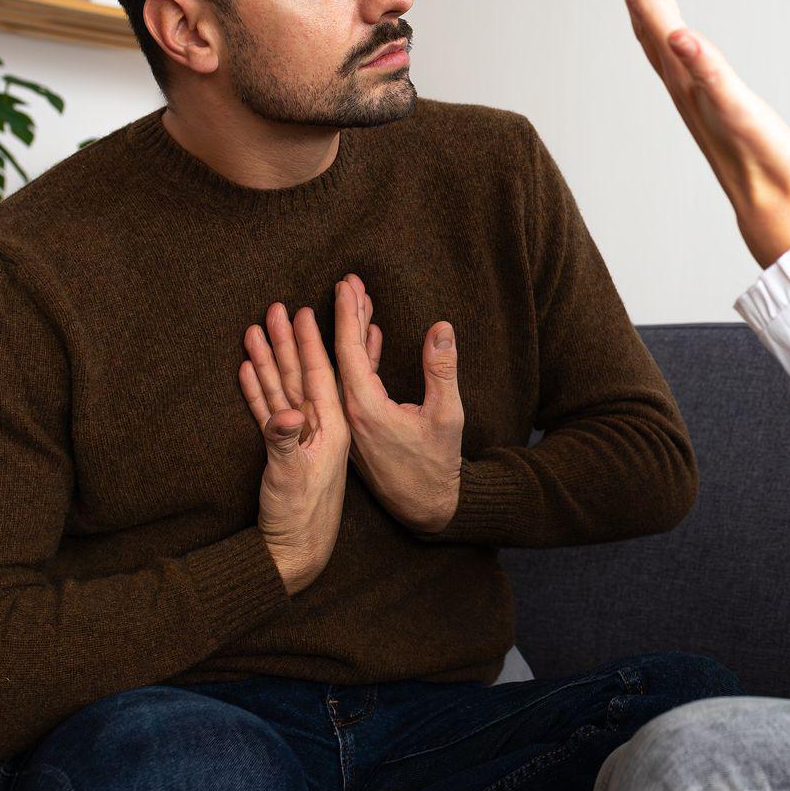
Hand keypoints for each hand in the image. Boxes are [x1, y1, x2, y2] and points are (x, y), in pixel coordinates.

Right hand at [239, 303, 349, 594]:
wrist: (295, 552)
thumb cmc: (299, 517)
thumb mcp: (293, 478)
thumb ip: (286, 443)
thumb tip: (284, 415)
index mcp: (331, 427)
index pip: (321, 375)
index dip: (311, 342)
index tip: (305, 310)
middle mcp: (318, 427)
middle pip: (301, 374)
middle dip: (288, 341)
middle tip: (277, 306)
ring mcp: (300, 437)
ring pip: (283, 388)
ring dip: (270, 359)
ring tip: (255, 329)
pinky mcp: (284, 449)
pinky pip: (270, 410)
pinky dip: (259, 389)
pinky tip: (248, 369)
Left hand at [329, 274, 464, 534]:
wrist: (426, 507)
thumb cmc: (437, 464)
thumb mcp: (447, 415)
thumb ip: (441, 370)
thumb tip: (441, 327)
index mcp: (365, 408)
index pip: (349, 352)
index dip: (347, 315)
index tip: (345, 286)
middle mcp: (350, 413)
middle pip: (342, 356)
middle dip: (345, 317)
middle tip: (347, 282)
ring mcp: (352, 422)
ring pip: (346, 369)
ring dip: (352, 336)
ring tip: (357, 303)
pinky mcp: (360, 428)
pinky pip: (354, 384)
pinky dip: (362, 358)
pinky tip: (371, 339)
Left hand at [589, 0, 789, 265]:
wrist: (768, 200)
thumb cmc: (762, 159)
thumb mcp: (739, 110)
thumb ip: (711, 72)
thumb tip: (678, 36)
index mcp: (682, 68)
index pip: (647, 2)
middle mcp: (674, 70)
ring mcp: (684, 80)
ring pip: (652, 16)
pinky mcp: (699, 89)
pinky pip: (667, 36)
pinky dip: (658, 9)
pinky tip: (664, 11)